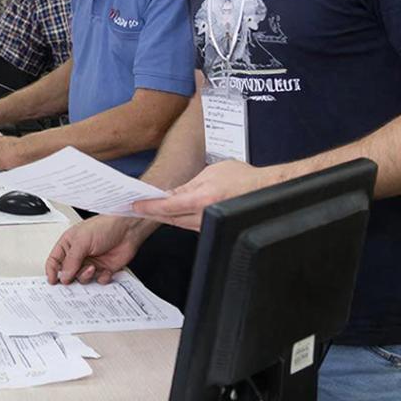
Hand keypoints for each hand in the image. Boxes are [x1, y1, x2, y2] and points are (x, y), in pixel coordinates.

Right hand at [45, 215, 143, 284]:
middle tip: (72, 281)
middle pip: (67, 273)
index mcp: (69, 244)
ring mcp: (91, 262)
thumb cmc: (105, 226)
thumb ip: (71, 260)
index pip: (55, 260)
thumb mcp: (82, 241)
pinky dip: (101, 278)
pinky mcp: (104, 269)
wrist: (128, 229)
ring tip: (92, 268)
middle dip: (70, 277)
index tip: (52, 281)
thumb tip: (64, 276)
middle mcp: (79, 255)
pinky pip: (98, 281)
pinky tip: (105, 270)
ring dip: (86, 276)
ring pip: (82, 278)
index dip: (52, 271)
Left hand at [132, 160, 279, 230]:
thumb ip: (188, 185)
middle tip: (135, 208)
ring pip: (178, 223)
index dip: (148, 207)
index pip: (167, 206)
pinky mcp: (212, 228)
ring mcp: (208, 224)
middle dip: (151, 213)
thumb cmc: (243, 178)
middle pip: (169, 218)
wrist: (266, 190)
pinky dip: (176, 219)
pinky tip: (169, 214)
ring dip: (163, 217)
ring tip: (147, 209)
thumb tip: (170, 194)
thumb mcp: (211, 173)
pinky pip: (189, 225)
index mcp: (202, 199)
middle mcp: (204, 215)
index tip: (135, 205)